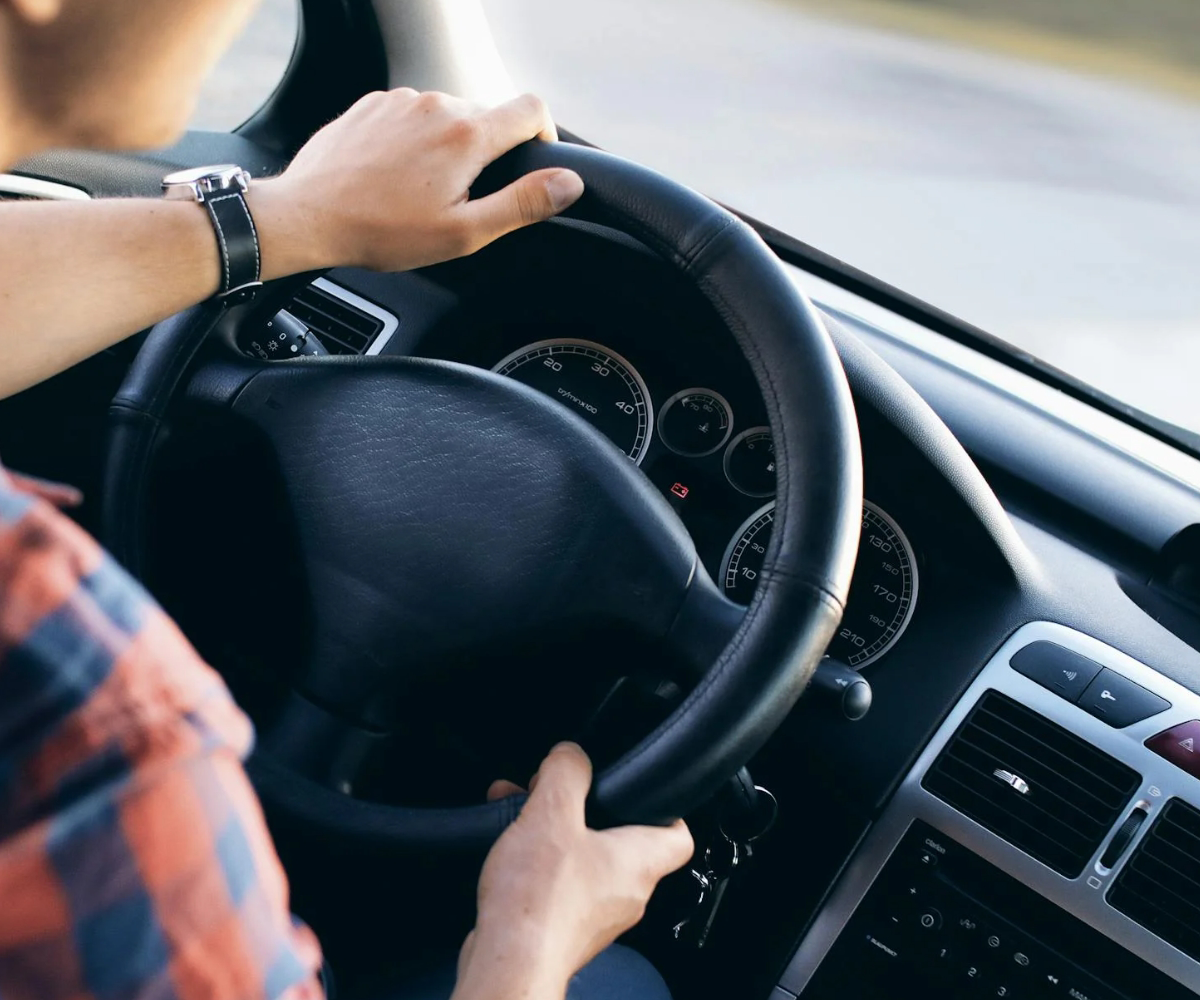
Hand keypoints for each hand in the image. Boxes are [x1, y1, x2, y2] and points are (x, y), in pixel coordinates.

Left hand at [249, 89, 583, 277]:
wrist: (307, 215)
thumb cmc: (382, 231)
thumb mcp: (463, 232)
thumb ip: (522, 204)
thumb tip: (568, 183)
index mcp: (467, 135)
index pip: (532, 110)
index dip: (543, 137)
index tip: (532, 164)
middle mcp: (437, 104)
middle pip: (487, 117)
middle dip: (485, 155)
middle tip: (459, 200)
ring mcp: (401, 100)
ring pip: (447, 117)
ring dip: (446, 149)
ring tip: (419, 192)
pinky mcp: (373, 104)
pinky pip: (411, 116)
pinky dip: (413, 142)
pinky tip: (393, 177)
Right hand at [454, 743, 693, 999]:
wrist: (509, 963)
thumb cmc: (538, 902)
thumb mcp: (552, 813)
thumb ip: (567, 773)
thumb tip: (571, 754)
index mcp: (639, 862)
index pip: (679, 836)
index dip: (666, 809)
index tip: (645, 791)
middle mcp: (626, 893)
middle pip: (621, 842)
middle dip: (586, 812)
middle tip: (560, 794)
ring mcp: (596, 916)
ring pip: (584, 862)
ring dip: (555, 834)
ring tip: (521, 814)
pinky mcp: (565, 931)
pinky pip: (560, 886)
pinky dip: (538, 864)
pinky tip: (508, 851)